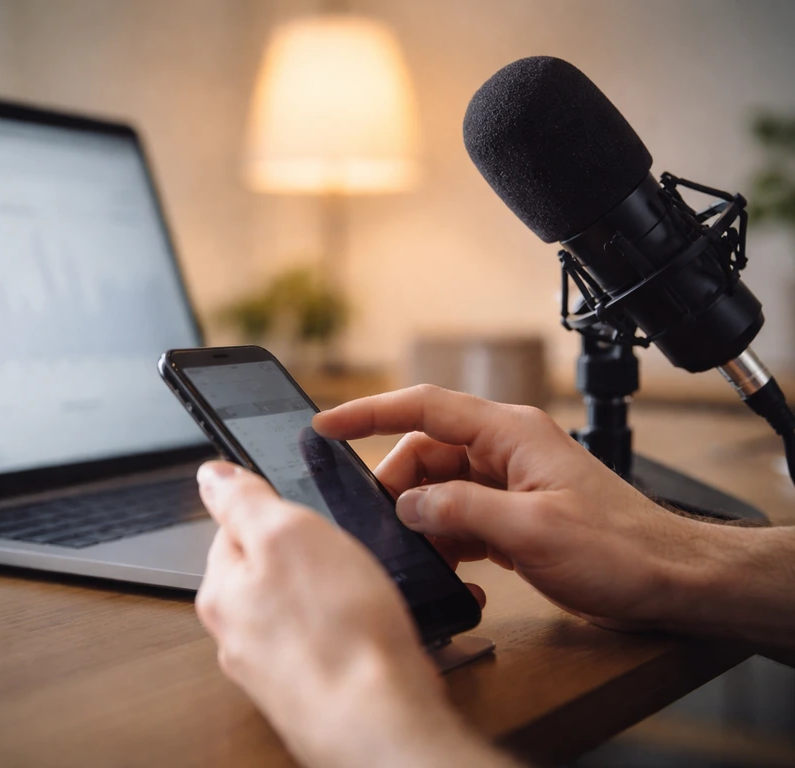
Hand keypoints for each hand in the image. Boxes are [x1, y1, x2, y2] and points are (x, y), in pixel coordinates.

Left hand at [195, 461, 497, 767]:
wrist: (380, 724)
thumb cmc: (339, 632)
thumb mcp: (289, 534)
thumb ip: (243, 501)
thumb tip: (210, 474)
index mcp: (221, 591)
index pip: (233, 527)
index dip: (277, 512)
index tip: (309, 516)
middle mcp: (237, 634)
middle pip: (268, 568)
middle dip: (307, 556)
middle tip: (343, 557)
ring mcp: (273, 668)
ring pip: (300, 607)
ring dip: (331, 595)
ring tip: (362, 596)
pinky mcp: (310, 690)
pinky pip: (325, 642)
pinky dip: (347, 631)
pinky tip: (370, 631)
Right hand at [313, 385, 737, 632]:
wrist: (669, 582)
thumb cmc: (620, 549)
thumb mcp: (532, 530)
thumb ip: (461, 511)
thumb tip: (408, 505)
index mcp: (509, 433)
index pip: (423, 408)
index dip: (368, 413)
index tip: (325, 425)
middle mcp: (504, 450)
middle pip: (425, 453)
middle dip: (397, 488)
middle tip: (382, 526)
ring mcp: (508, 483)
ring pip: (439, 489)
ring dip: (422, 521)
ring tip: (418, 555)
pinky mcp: (513, 516)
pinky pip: (459, 518)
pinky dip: (446, 542)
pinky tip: (449, 571)